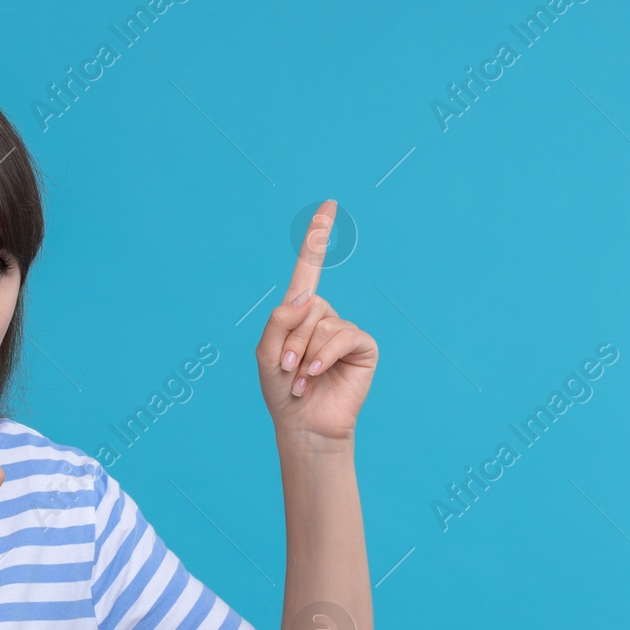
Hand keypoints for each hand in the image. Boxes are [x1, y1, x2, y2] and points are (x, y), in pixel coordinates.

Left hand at [256, 199, 377, 443]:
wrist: (303, 425)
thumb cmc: (282, 391)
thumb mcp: (266, 353)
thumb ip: (279, 320)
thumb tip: (308, 296)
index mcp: (299, 312)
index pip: (309, 268)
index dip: (318, 237)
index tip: (328, 205)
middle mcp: (324, 315)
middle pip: (306, 305)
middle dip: (290, 339)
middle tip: (286, 369)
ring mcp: (344, 330)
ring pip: (322, 323)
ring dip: (303, 353)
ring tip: (300, 378)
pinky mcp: (362, 346)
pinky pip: (342, 337)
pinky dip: (324, 357)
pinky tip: (315, 376)